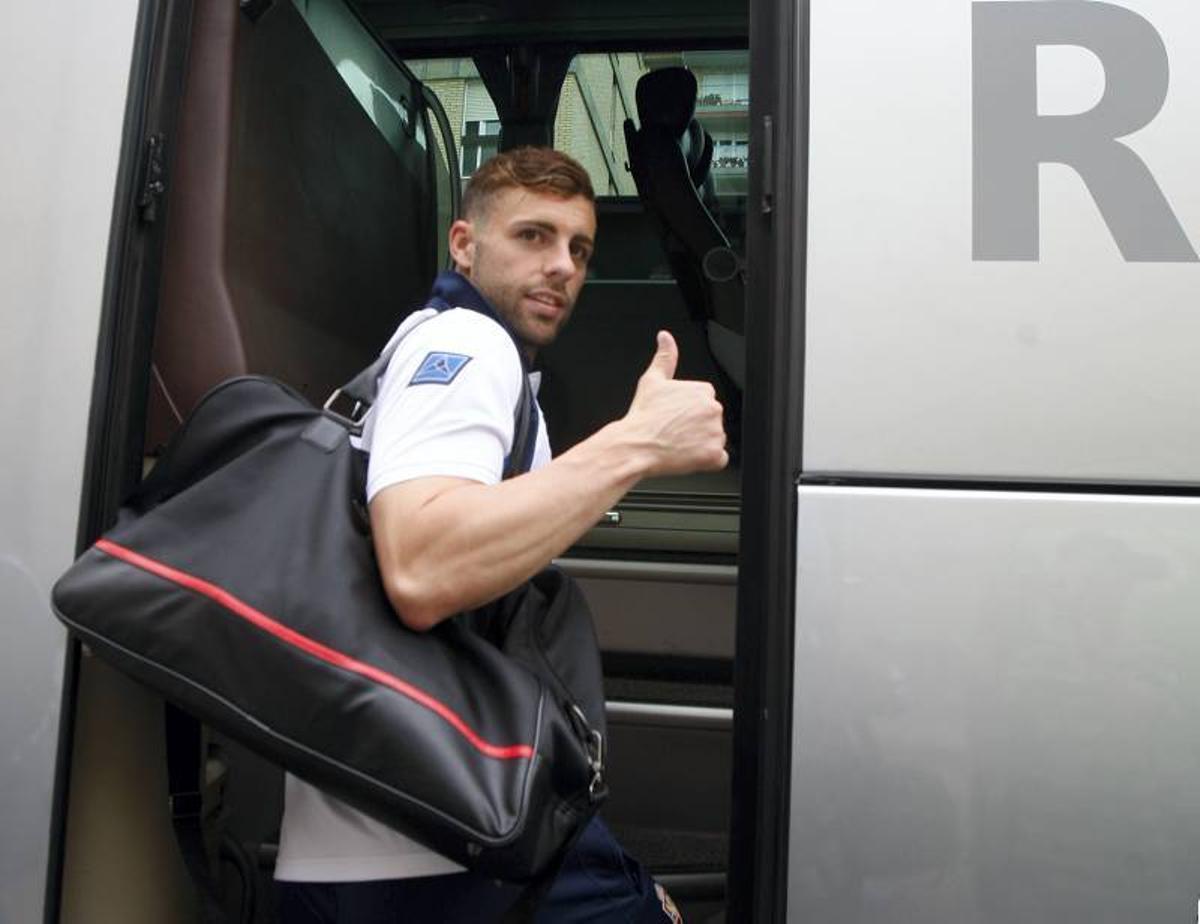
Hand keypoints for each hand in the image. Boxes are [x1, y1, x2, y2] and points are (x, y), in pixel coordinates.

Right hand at [622, 331, 727, 476]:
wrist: (635, 445)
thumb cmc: (642, 415)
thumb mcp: (652, 380)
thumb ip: (665, 357)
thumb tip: (665, 337)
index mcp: (703, 390)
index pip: (705, 403)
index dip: (688, 412)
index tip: (674, 417)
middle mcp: (713, 409)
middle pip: (711, 421)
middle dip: (696, 427)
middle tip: (674, 431)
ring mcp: (715, 432)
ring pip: (714, 439)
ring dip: (700, 444)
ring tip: (677, 443)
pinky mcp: (713, 454)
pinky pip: (718, 459)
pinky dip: (706, 461)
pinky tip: (687, 456)